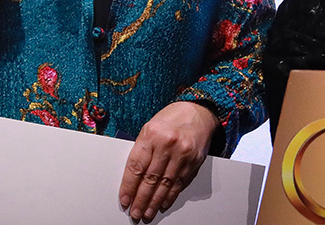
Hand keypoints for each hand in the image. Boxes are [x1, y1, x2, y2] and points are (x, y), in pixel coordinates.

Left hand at [119, 102, 218, 221]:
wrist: (199, 111)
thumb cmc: (171, 119)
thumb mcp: (150, 127)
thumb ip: (142, 149)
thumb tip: (133, 176)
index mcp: (151, 134)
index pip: (136, 166)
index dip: (129, 186)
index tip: (125, 199)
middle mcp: (167, 144)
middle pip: (150, 178)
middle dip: (141, 199)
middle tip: (135, 212)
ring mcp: (182, 154)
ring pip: (165, 184)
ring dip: (155, 202)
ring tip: (147, 213)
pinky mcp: (194, 162)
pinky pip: (180, 183)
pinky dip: (170, 196)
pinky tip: (163, 204)